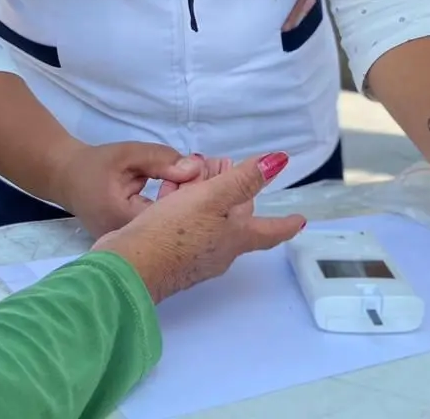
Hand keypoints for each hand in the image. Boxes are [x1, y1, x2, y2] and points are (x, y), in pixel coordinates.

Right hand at [58, 141, 203, 238]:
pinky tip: (182, 192)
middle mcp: (131, 244)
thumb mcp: (129, 155)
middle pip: (176, 227)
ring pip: (172, 230)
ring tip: (195, 181)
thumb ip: (162, 160)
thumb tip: (196, 169)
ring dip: (187, 207)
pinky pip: (163, 231)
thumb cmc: (95, 165)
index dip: (195, 196)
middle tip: (207, 175)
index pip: (174, 216)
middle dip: (195, 202)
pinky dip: (176, 212)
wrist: (67, 178)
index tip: (207, 174)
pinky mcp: (136, 244)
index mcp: (127, 222)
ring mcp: (133, 248)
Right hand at [91, 152, 306, 302]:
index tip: (301, 220)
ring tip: (192, 173)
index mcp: (235, 239)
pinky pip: (185, 226)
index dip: (287, 223)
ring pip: (208, 219)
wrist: (128, 268)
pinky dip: (183, 205)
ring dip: (204, 195)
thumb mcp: (212, 198)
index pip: (270, 231)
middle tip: (223, 167)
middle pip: (235, 218)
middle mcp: (219, 252)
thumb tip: (279, 161)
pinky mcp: (170, 256)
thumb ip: (244, 179)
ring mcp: (194, 257)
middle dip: (233, 192)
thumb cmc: (174, 232)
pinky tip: (168, 191)